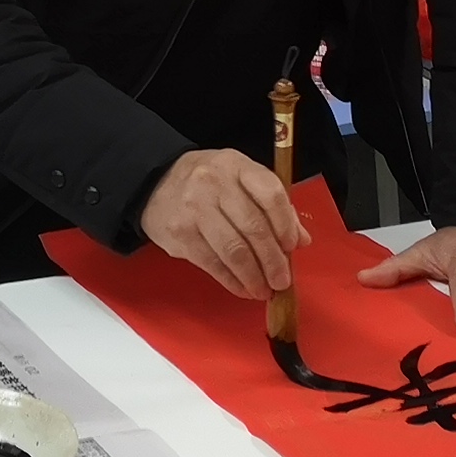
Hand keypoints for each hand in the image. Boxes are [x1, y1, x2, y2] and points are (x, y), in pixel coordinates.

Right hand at [135, 148, 310, 300]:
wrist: (154, 183)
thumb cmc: (207, 183)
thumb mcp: (240, 179)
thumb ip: (272, 205)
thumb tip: (301, 239)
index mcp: (236, 166)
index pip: (270, 193)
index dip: (285, 224)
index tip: (292, 246)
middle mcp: (214, 184)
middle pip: (253, 227)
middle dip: (272, 260)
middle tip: (282, 280)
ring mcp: (194, 208)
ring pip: (234, 250)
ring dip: (254, 276)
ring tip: (264, 290)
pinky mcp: (181, 234)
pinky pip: (213, 263)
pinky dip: (232, 281)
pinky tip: (243, 289)